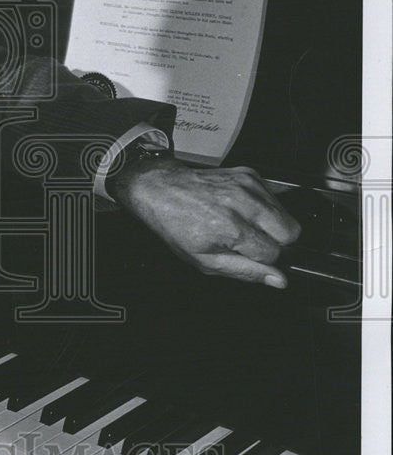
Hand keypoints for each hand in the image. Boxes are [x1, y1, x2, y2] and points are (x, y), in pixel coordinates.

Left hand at [109, 157, 301, 287]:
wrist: (163, 189)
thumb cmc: (178, 226)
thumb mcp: (205, 260)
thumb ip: (245, 271)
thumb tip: (278, 280)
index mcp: (230, 228)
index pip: (274, 253)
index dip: (264, 260)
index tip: (248, 256)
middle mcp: (243, 203)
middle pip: (291, 232)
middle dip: (277, 243)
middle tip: (251, 243)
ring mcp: (248, 185)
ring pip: (287, 215)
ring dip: (272, 225)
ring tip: (244, 226)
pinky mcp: (250, 173)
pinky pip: (276, 197)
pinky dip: (265, 208)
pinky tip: (243, 211)